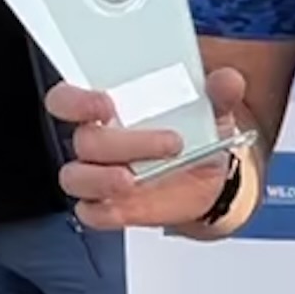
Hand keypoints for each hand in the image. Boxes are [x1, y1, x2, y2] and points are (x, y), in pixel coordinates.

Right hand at [50, 64, 253, 231]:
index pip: (66, 99)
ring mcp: (100, 176)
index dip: (75, 101)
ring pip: (76, 177)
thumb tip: (228, 81)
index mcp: (107, 109)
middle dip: (125, 143)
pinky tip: (130, 201)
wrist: (212, 177)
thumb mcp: (211, 109)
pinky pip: (91, 212)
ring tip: (135, 179)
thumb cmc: (195, 134)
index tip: (105, 104)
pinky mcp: (110, 207)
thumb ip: (219, 92)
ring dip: (103, 179)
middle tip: (171, 142)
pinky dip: (105, 210)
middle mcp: (98, 141)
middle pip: (85, 141)